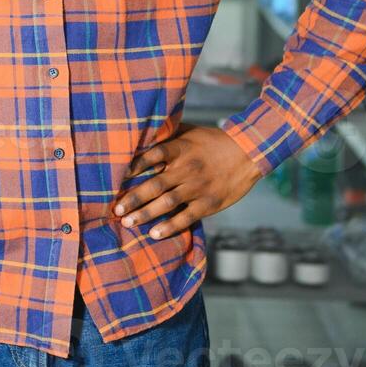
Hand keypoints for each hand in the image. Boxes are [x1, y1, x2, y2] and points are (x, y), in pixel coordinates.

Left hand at [112, 124, 261, 239]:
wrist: (249, 153)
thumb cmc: (213, 141)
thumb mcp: (191, 132)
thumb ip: (168, 135)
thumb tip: (142, 133)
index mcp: (181, 149)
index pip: (152, 155)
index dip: (133, 166)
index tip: (116, 177)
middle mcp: (187, 169)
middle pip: (155, 185)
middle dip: (133, 199)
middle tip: (116, 210)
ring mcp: (198, 188)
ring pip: (167, 203)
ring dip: (146, 215)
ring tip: (127, 223)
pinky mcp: (209, 203)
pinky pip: (186, 217)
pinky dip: (170, 227)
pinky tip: (154, 234)